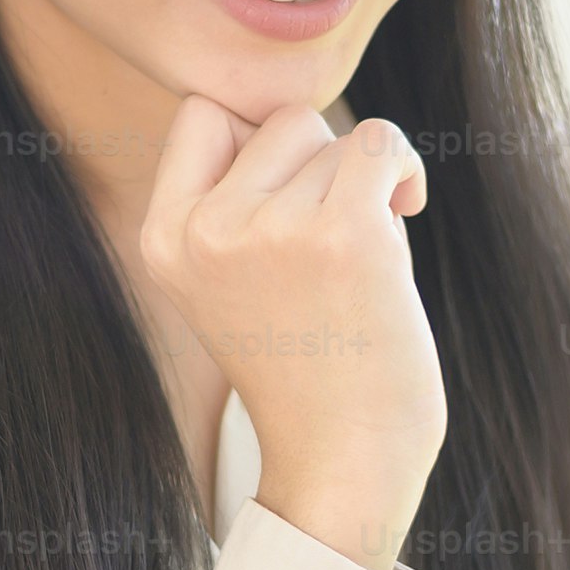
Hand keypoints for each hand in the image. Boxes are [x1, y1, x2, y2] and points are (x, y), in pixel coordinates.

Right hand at [137, 98, 447, 569]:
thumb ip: (236, 198)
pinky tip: (405, 208)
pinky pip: (380, 141)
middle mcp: (206, 231)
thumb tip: (292, 110)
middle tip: (330, 250)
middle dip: (319, 170)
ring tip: (358, 265)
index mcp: (164, 240)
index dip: (258, 145)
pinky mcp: (343, 235)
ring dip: (362, 190)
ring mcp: (272, 231)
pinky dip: (402, 165)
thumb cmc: (306, 367)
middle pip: (280, 122)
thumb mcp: (230, 280)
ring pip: (335, 139)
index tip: (287, 201)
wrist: (344, 459)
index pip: (203, 116)